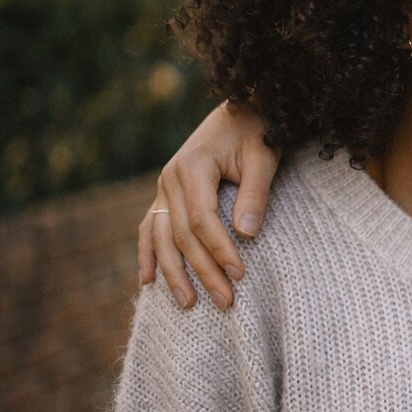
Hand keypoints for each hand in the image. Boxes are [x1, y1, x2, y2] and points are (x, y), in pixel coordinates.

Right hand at [136, 102, 277, 309]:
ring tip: (187, 303)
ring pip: (160, 237)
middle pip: (181, 235)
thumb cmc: (258, 133)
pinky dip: (147, 254)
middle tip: (224, 301)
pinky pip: (150, 228)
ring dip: (172, 272)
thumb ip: (255, 194)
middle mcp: (170, 178)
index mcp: (192, 167)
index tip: (240, 276)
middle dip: (202, 271)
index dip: (219, 250)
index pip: (202, 221)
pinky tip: (147, 281)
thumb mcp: (264, 158)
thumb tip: (245, 234)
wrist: (243, 108)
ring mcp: (164, 186)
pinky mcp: (166, 193)